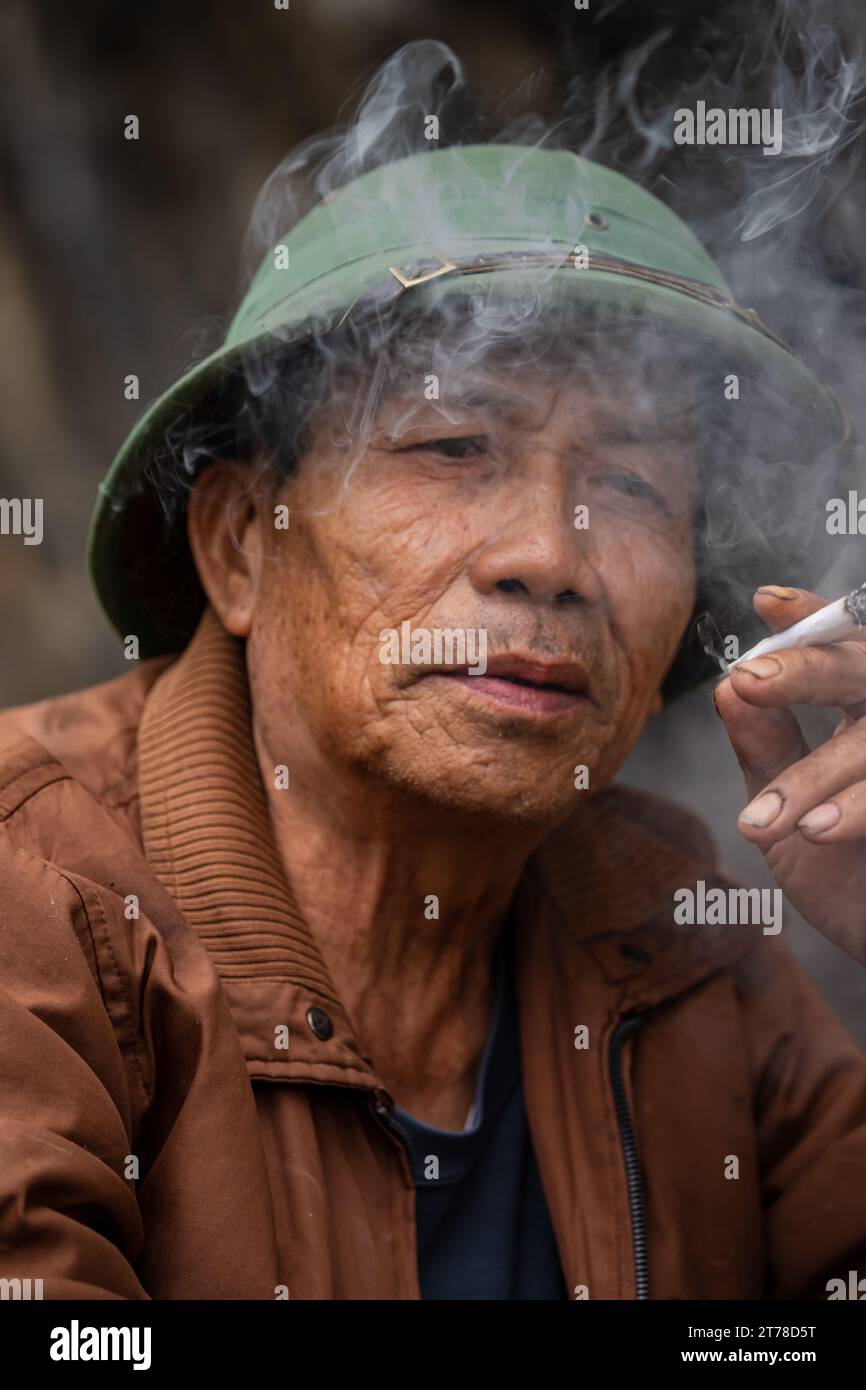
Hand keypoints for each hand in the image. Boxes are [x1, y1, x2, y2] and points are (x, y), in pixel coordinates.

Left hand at [714, 585, 865, 965]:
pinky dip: (855, 809)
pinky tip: (814, 829)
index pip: (843, 646)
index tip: (767, 601)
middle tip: (750, 680)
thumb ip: (764, 750)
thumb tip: (728, 689)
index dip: (814, 618)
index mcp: (863, 713)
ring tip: (758, 817)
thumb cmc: (843, 877)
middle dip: (809, 670)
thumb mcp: (786, 810)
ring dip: (814, 775)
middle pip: (865, 670)